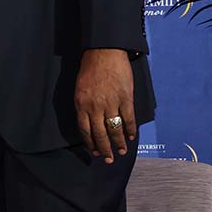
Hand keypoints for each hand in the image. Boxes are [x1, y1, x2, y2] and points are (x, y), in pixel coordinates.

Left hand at [74, 48, 136, 163]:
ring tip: (121, 151)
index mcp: (81, 104)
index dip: (90, 143)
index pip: (85, 130)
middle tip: (108, 159)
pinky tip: (131, 137)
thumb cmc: (90, 69)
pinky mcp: (126, 99)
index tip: (95, 152)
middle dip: (105, 149)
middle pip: (100, 134)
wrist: (104, 53)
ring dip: (119, 143)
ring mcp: (111, 103)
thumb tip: (90, 123)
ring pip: (115, 130)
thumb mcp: (80, 89)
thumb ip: (84, 106)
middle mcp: (95, 107)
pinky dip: (130, 130)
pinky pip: (128, 119)